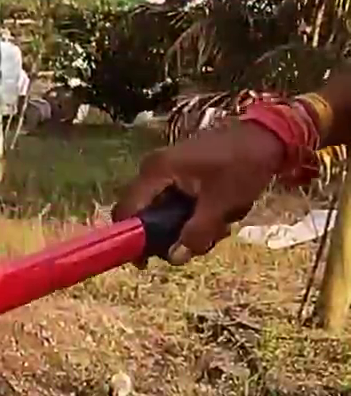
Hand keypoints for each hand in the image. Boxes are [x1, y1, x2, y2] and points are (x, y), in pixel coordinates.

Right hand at [112, 119, 286, 263]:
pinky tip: (220, 213)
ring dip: (188, 226)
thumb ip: (196, 233)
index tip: (147, 261)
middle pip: (145, 215)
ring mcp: (168, 170)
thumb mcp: (221, 205)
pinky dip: (195, 214)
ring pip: (164, 212)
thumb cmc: (243, 166)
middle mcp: (155, 169)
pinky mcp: (182, 173)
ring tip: (221, 225)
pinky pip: (177, 202)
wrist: (269, 135)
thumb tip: (175, 258)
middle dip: (170, 235)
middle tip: (200, 241)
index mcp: (157, 171)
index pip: (126, 211)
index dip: (131, 239)